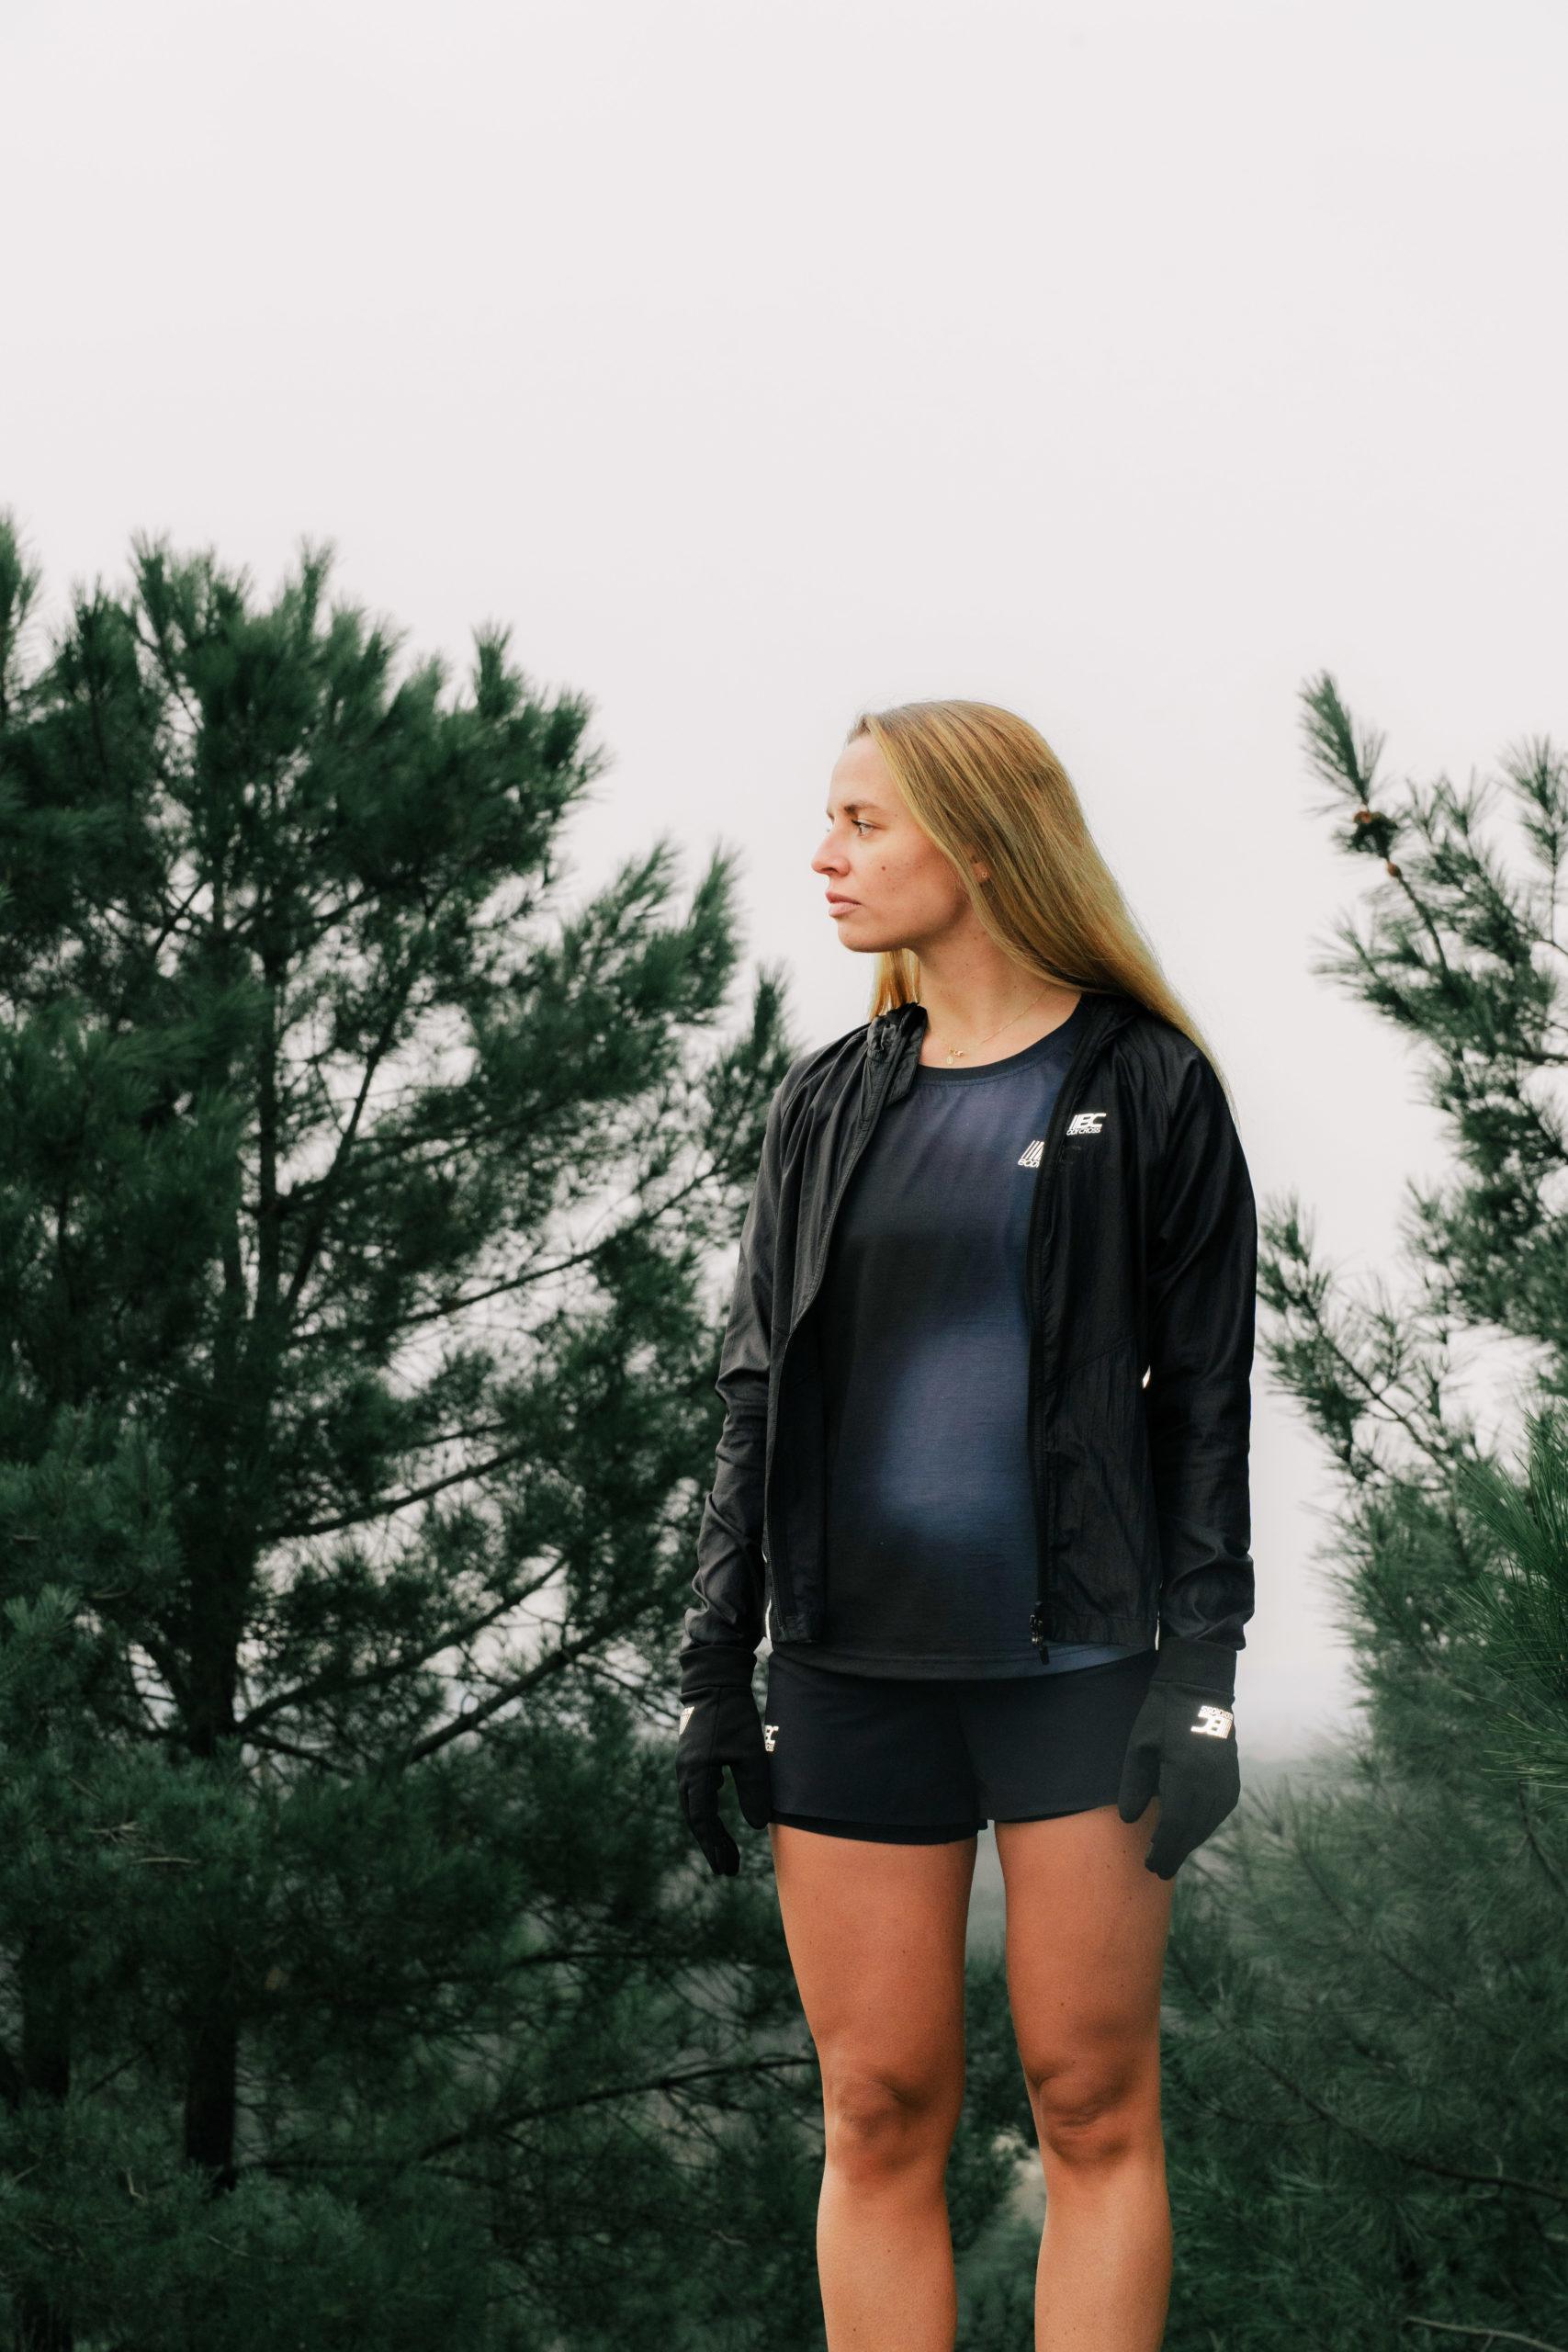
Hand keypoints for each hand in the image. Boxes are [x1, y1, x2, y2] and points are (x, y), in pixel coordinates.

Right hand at [676, 1682, 771, 1874]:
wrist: (715, 1681)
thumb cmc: (734, 1715)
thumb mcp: (750, 1754)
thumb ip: (754, 1790)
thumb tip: (755, 1827)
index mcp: (695, 1774)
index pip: (702, 1820)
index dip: (714, 1845)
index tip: (725, 1866)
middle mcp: (685, 1772)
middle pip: (694, 1818)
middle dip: (711, 1844)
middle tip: (726, 1869)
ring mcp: (687, 1764)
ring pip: (694, 1806)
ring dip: (708, 1829)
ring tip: (724, 1850)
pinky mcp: (693, 1756)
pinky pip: (696, 1792)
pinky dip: (707, 1810)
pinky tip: (718, 1816)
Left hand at [1117, 1637, 1239, 1878]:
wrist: (1200, 1689)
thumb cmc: (1162, 1715)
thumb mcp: (1139, 1747)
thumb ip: (1134, 1785)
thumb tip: (1130, 1820)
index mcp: (1184, 1775)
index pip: (1174, 1824)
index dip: (1162, 1848)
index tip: (1149, 1865)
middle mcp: (1210, 1783)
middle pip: (1192, 1830)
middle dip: (1175, 1853)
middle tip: (1159, 1871)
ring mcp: (1225, 1782)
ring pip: (1208, 1824)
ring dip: (1190, 1842)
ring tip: (1172, 1857)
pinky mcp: (1232, 1779)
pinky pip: (1219, 1813)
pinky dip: (1204, 1827)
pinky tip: (1192, 1834)